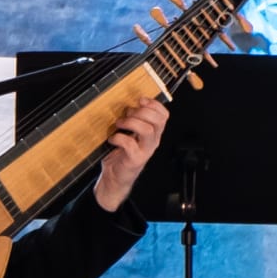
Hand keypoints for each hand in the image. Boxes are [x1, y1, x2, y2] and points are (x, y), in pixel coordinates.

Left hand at [91, 97, 170, 212]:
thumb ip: (133, 121)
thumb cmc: (121, 154)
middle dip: (141, 112)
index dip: (154, 104)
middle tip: (127, 113)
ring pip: (147, 130)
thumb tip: (126, 103)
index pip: (164, 115)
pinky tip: (112, 139)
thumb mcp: (130, 134)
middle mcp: (152, 142)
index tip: (140, 100)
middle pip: (157, 121)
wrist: (115, 178)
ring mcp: (145, 151)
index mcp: (153, 133)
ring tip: (119, 124)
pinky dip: (119, 137)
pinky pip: (130, 144)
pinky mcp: (135, 159)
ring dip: (131, 123)